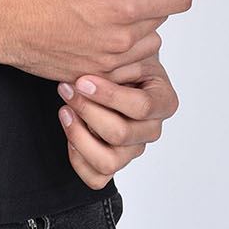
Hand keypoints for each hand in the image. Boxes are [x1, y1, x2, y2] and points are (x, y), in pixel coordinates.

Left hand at [56, 50, 179, 189]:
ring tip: (65, 110)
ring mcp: (133, 150)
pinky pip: (96, 179)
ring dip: (79, 136)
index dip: (109, 95)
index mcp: (163, 101)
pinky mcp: (113, 162)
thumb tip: (109, 51)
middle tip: (66, 88)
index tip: (82, 80)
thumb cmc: (120, 58)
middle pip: (120, 134)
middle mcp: (151, 129)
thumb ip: (122, 54)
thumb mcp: (126, 49)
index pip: (141, 107)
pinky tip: (69, 128)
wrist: (111, 68)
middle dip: (87, 110)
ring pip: (107, 161)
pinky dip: (77, 158)